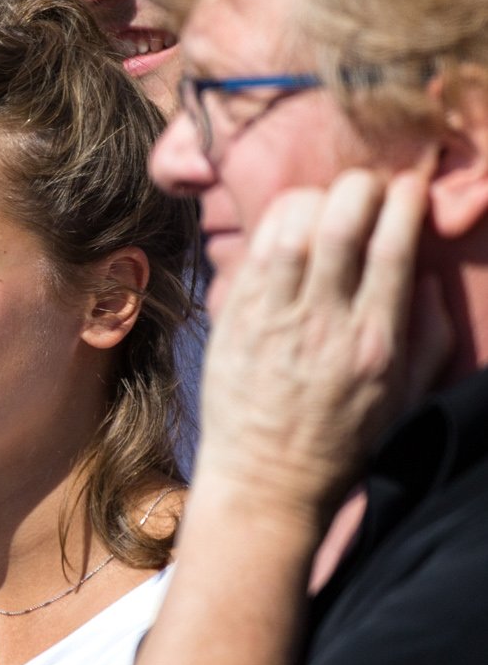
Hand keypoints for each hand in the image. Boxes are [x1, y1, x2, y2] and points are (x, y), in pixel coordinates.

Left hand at [194, 164, 452, 519]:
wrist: (268, 479)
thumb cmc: (344, 437)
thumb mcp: (407, 394)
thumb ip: (430, 332)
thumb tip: (426, 274)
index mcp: (373, 341)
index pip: (392, 248)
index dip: (404, 202)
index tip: (410, 187)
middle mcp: (322, 325)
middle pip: (340, 226)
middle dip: (359, 187)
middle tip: (367, 185)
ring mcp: (272, 322)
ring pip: (289, 231)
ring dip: (313, 199)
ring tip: (326, 201)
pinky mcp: (233, 323)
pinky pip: (253, 255)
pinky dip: (274, 226)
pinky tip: (290, 224)